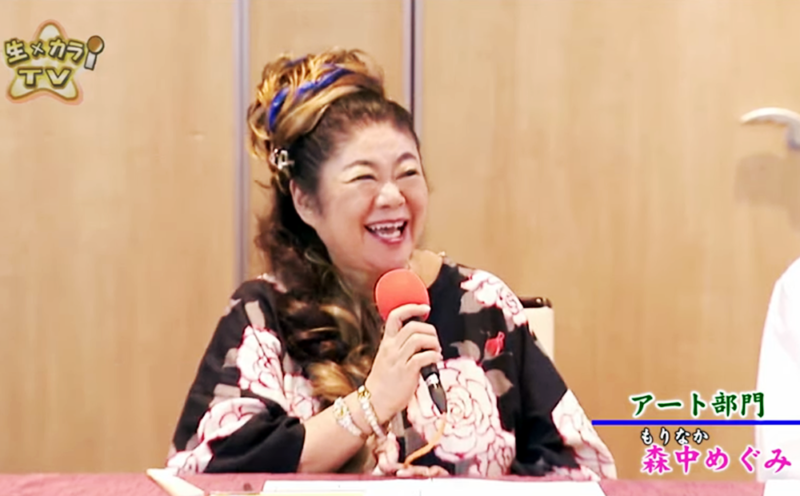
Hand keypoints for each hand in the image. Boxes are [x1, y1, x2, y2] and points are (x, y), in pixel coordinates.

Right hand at [365, 304, 441, 423]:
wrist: (375, 402)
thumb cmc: (384, 382)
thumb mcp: (388, 358)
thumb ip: (400, 347)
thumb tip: (421, 338)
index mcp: (386, 343)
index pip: (395, 316)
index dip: (411, 308)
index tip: (425, 308)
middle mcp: (391, 348)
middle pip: (412, 326)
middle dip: (429, 329)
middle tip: (434, 339)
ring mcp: (398, 360)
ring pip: (419, 339)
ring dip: (433, 342)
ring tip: (436, 351)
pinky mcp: (406, 372)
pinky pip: (423, 357)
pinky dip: (434, 356)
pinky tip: (435, 360)